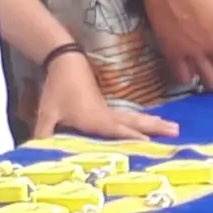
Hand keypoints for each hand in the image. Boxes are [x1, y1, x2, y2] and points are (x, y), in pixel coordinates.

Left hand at [28, 52, 177, 142]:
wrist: (65, 61)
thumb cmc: (57, 88)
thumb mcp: (47, 113)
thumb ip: (43, 133)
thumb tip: (35, 151)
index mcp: (95, 118)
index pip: (116, 130)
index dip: (132, 138)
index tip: (151, 144)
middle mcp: (106, 115)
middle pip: (134, 122)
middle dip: (155, 128)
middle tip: (177, 132)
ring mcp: (108, 110)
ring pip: (134, 118)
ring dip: (154, 123)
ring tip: (174, 128)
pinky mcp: (107, 106)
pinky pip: (128, 118)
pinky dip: (142, 122)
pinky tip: (151, 125)